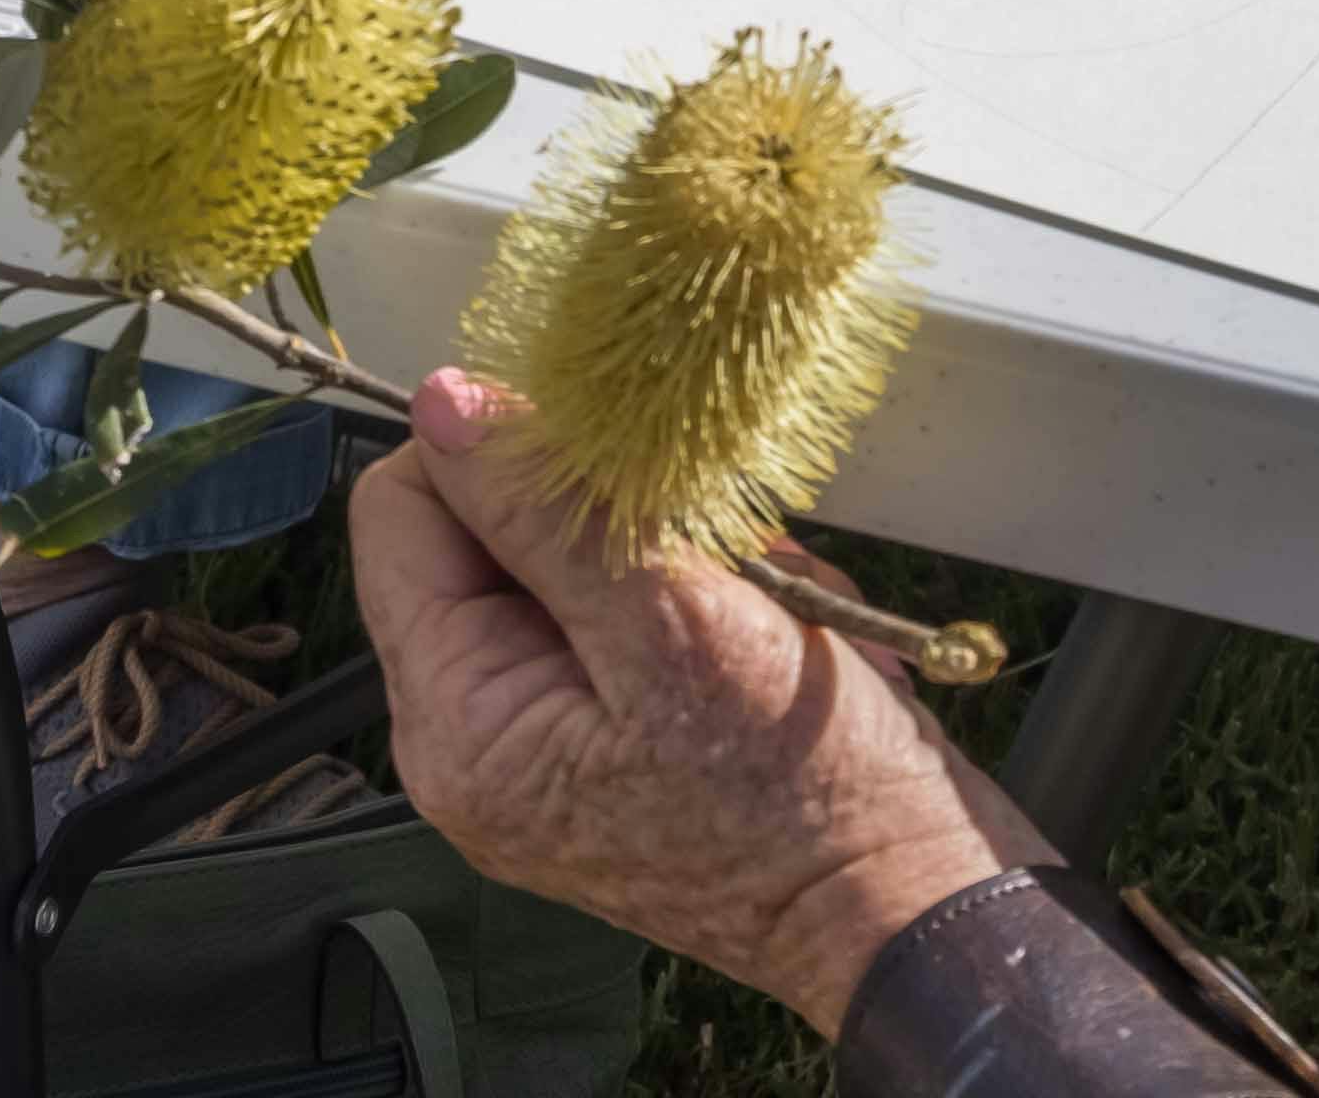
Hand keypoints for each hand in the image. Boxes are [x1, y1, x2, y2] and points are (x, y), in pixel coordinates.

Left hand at [344, 373, 1039, 1036]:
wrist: (913, 915)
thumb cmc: (805, 803)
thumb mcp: (674, 628)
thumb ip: (546, 512)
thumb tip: (444, 403)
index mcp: (457, 722)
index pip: (404, 509)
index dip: (500, 455)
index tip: (615, 465)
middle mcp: (480, 735)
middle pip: (495, 530)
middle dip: (614, 518)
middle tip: (725, 567)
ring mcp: (549, 739)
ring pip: (581, 556)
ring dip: (687, 556)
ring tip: (772, 613)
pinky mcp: (617, 734)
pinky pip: (639, 609)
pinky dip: (716, 599)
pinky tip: (782, 642)